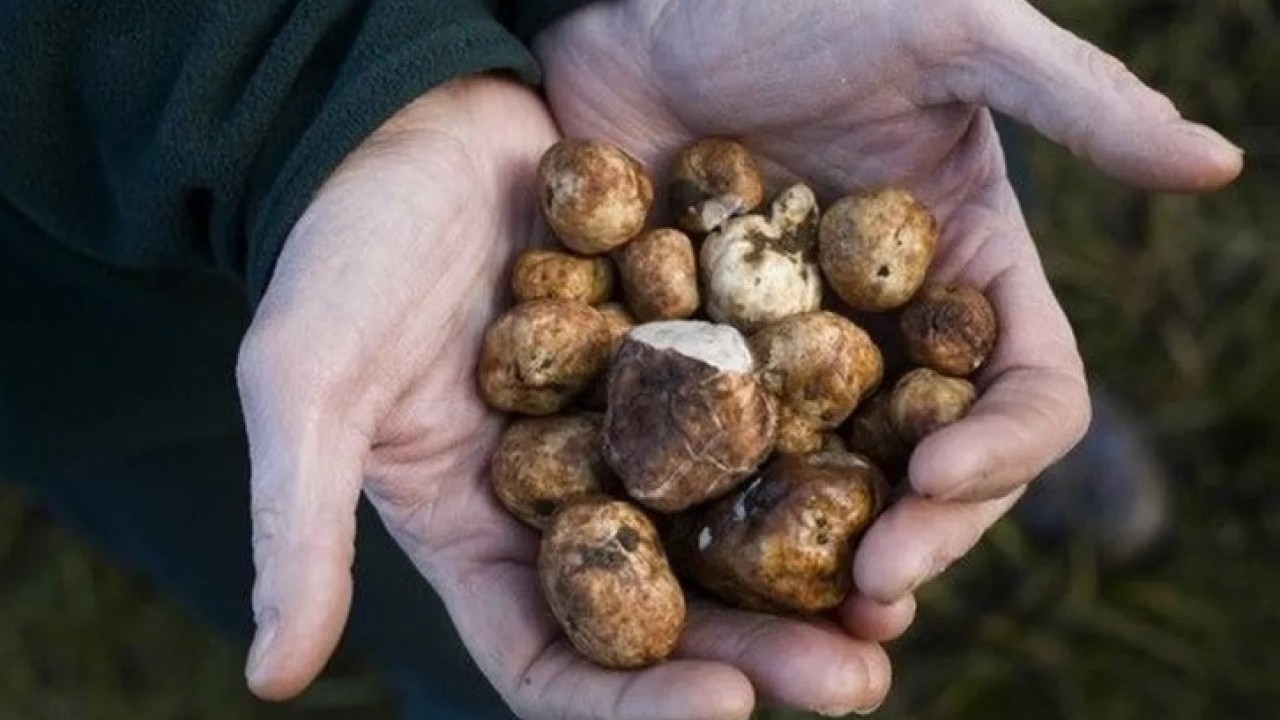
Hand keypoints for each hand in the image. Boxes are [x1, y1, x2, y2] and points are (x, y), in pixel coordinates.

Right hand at [236, 75, 886, 719]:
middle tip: (859, 678)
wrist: (409, 125)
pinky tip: (893, 462)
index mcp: (480, 534)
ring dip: (811, 571)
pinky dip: (815, 444)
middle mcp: (568, 499)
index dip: (637, 701)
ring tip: (893, 603)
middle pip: (673, 610)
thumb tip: (271, 677)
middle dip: (762, 654)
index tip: (726, 706)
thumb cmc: (340, 251)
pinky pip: (759, 414)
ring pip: (732, 525)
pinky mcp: (682, 355)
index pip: (558, 657)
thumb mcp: (305, 383)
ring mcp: (632, 428)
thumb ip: (297, 521)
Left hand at [535, 0, 1241, 695]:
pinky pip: (725, 454)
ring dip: (832, 558)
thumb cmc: (797, 2)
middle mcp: (889, 331)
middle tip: (873, 587)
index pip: (1026, 390)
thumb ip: (1075, 99)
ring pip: (836, 485)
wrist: (643, 3)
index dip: (1006, 447)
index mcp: (967, 270)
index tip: (941, 476)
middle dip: (922, 532)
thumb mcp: (949, 30)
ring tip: (808, 620)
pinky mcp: (703, 361)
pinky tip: (703, 556)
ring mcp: (794, 355)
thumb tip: (1216, 163)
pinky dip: (727, 511)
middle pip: (935, 467)